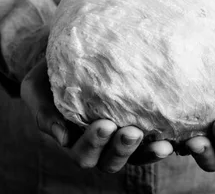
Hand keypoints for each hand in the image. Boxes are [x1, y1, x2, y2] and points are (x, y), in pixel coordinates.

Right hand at [21, 59, 173, 172]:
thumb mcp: (35, 88)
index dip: (93, 143)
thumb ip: (44, 112)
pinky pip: (155, 141)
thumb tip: (63, 138)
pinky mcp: (142, 127)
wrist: (70, 54)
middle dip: (122, 149)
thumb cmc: (48, 72)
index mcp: (73, 140)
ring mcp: (121, 139)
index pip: (83, 153)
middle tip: (133, 131)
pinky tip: (179, 136)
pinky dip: (167, 142)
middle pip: (111, 161)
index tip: (104, 123)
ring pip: (136, 157)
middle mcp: (99, 145)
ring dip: (148, 152)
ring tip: (163, 142)